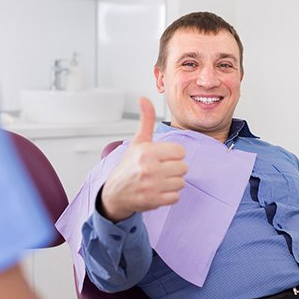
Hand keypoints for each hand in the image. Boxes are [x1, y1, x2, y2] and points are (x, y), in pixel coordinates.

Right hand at [101, 97, 187, 221]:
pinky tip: (158, 191)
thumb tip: (144, 98)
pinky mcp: (154, 201)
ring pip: (181, 182)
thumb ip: (146, 120)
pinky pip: (176, 197)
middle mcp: (149, 168)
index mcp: (147, 152)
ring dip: (173, 183)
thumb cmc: (130, 165)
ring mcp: (152, 186)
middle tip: (161, 170)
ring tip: (159, 180)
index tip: (163, 157)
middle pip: (183, 167)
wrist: (115, 193)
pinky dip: (170, 195)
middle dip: (174, 169)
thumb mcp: (138, 142)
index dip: (173, 155)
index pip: (180, 151)